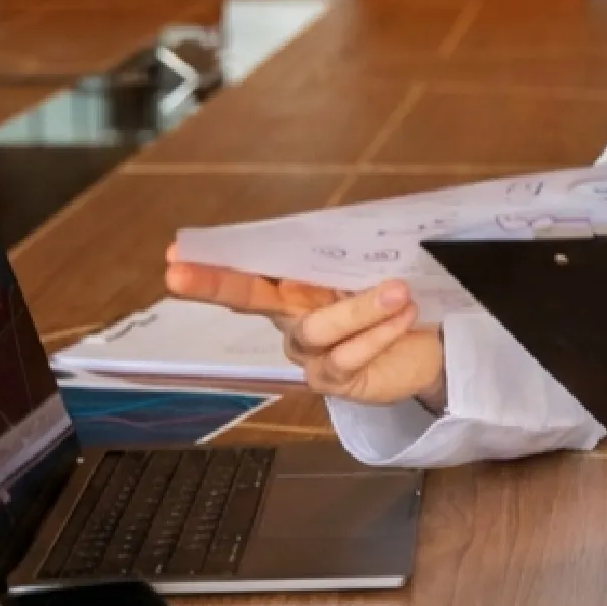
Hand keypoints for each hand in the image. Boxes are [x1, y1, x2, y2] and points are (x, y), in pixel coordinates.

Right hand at [164, 245, 444, 405]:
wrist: (431, 346)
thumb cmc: (396, 300)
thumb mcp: (375, 269)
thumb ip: (352, 252)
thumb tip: (346, 224)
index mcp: (294, 285)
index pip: (249, 268)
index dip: (213, 262)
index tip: (175, 254)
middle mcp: (291, 320)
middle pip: (248, 298)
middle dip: (213, 285)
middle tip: (177, 276)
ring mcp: (308, 354)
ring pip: (315, 328)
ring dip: (359, 308)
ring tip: (398, 292)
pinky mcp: (335, 381)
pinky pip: (348, 356)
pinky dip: (379, 333)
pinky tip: (404, 318)